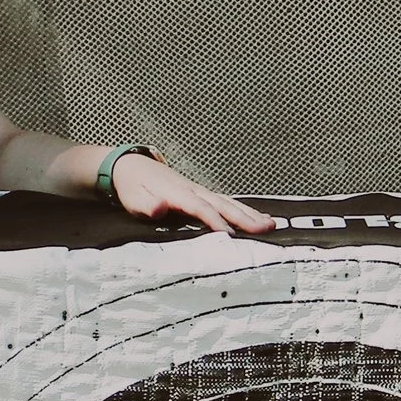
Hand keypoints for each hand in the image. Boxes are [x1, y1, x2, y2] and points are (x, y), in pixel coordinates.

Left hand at [109, 152, 276, 234]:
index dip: (216, 221)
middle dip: (245, 217)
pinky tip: (255, 216)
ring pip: (229, 202)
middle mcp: (193, 190)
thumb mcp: (133, 198)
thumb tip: (159, 208)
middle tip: (266, 228)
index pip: (201, 208)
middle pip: (223, 204)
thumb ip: (147, 205)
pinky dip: (243, 209)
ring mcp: (199, 190)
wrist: (130, 166)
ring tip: (270, 224)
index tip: (230, 235)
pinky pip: (225, 202)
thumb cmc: (132, 186)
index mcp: (178, 193)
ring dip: (250, 213)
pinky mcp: (200, 193)